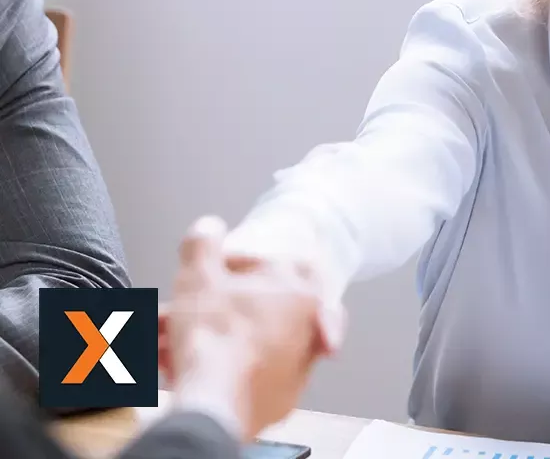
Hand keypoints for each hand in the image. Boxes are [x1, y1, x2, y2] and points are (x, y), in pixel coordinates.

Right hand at [160, 215, 342, 440]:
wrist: (213, 408)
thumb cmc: (214, 335)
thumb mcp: (199, 273)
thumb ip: (203, 242)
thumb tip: (209, 225)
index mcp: (300, 291)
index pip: (274, 262)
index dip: (233, 264)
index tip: (206, 276)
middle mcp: (306, 329)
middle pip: (250, 307)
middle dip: (204, 308)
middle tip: (170, 315)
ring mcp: (295, 368)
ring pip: (241, 342)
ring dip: (199, 338)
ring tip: (157, 344)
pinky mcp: (276, 401)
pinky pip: (241, 375)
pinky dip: (212, 368)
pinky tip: (173, 368)